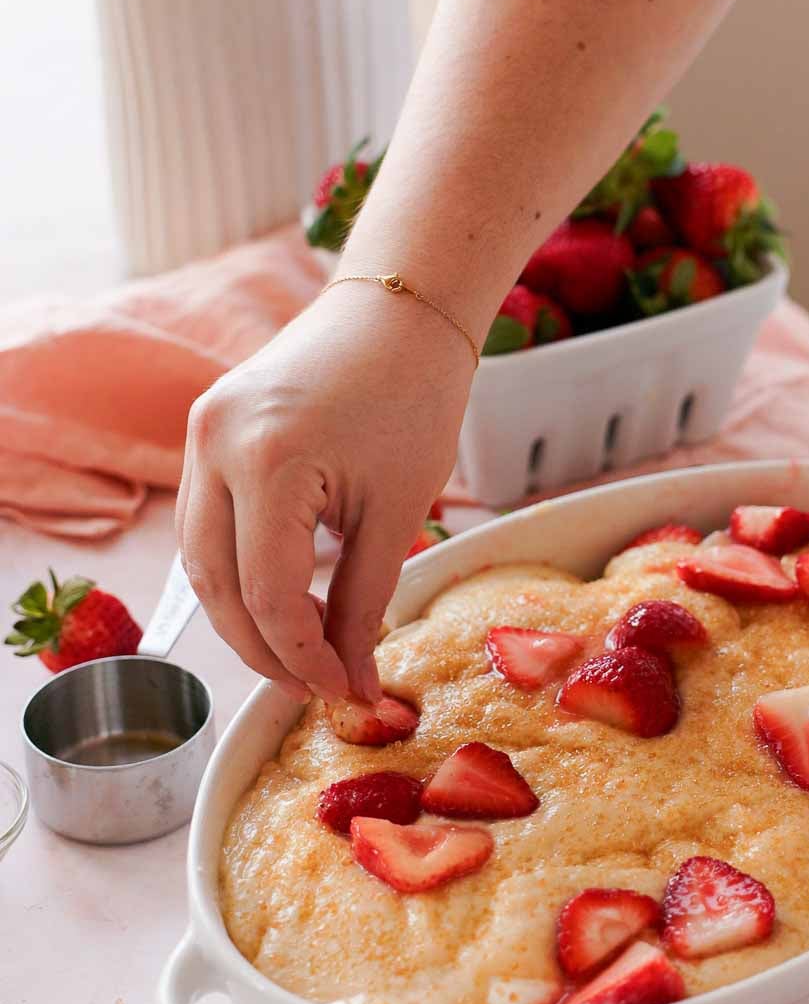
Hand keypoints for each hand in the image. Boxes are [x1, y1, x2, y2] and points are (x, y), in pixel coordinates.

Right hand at [176, 283, 474, 701]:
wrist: (399, 310)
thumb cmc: (415, 397)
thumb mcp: (398, 511)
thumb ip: (365, 602)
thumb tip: (349, 683)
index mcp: (269, 461)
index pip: (269, 594)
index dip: (303, 657)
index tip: (342, 692)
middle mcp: (215, 445)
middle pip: (217, 585)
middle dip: (263, 649)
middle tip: (314, 689)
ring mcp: (200, 433)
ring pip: (199, 558)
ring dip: (242, 616)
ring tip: (298, 657)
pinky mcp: (205, 429)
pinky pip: (204, 521)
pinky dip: (235, 570)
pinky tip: (279, 601)